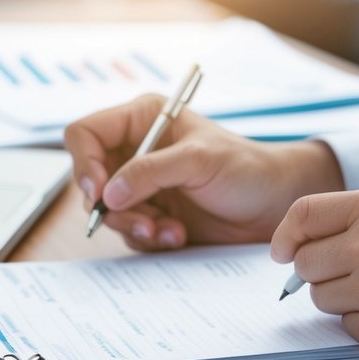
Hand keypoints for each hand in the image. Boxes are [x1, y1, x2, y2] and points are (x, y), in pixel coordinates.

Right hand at [64, 94, 343, 249]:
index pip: (85, 135)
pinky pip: (129, 232)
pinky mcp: (152, 215)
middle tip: (143, 222)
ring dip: (135, 226)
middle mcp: (135, 151)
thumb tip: (107, 193)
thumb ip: (150, 172)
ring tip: (169, 231)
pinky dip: (150, 238)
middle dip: (113, 207)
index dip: (84, 163)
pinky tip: (177, 235)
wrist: (275, 206)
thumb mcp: (199, 161)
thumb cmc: (246, 168)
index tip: (99, 192)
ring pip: (108, 212)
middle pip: (90, 179)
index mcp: (141, 120)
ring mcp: (142, 186)